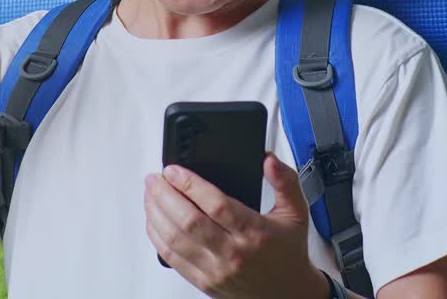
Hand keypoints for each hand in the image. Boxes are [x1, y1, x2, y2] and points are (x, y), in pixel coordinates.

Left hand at [144, 152, 330, 298]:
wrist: (288, 293)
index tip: (174, 170)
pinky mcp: (203, 282)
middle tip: (155, 178)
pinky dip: (157, 237)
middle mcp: (233, 253)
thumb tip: (268, 160)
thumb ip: (285, 182)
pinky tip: (154, 220)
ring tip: (150, 194)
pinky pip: (172, 258)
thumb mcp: (296, 213)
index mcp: (254, 232)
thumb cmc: (288, 253)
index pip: (217, 205)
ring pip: (175, 240)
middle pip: (189, 222)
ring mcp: (215, 270)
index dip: (190, 185)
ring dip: (156, 214)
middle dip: (165, 196)